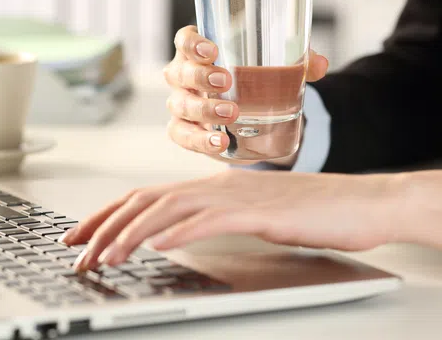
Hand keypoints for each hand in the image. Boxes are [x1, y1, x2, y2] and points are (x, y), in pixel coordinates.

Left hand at [61, 169, 441, 271]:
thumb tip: (183, 232)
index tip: (82, 234)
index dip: (109, 214)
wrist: (365, 202)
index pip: (147, 196)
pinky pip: (209, 221)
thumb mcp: (254, 216)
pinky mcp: (259, 213)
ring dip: (131, 233)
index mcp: (213, 186)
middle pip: (146, 199)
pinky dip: (178, 232)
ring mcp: (237, 196)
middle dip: (104, 225)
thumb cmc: (314, 212)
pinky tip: (156, 246)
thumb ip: (219, 219)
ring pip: (169, 209)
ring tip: (104, 256)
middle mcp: (218, 185)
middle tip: (77, 251)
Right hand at [163, 26, 328, 163]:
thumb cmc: (253, 78)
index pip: (184, 41)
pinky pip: (182, 135)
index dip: (192, 44)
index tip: (212, 50)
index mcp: (199, 51)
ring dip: (203, 109)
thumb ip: (297, 61)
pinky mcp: (186, 130)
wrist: (246, 113)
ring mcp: (182, 104)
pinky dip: (200, 140)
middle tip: (225, 81)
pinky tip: (220, 143)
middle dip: (200, 77)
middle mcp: (184, 75)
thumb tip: (320, 65)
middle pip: (180, 72)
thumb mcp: (275, 64)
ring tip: (230, 113)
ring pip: (180, 105)